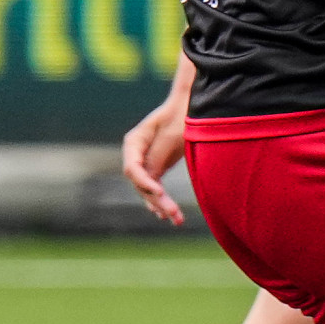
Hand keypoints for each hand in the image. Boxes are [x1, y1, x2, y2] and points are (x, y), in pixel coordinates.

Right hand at [119, 59, 192, 227]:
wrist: (191, 105)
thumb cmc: (181, 115)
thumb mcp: (172, 134)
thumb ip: (159, 155)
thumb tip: (151, 177)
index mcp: (134, 141)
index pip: (133, 168)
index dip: (144, 182)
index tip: (159, 191)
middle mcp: (136, 153)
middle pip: (140, 182)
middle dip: (155, 199)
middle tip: (171, 213)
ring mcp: (145, 161)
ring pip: (148, 188)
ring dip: (160, 204)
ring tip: (174, 219)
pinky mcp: (157, 166)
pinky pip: (155, 186)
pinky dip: (161, 199)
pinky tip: (168, 214)